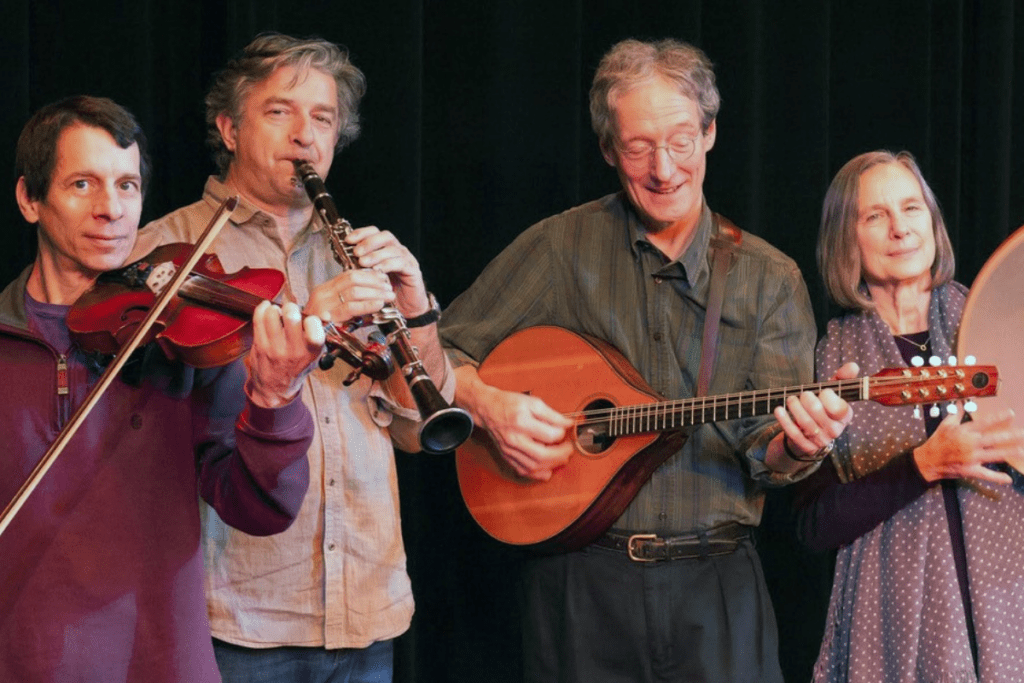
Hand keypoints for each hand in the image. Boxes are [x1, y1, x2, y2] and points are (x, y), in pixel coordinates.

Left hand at [247, 300, 324, 407]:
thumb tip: (326, 313)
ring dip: (275, 309)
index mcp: (311, 351)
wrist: (275, 388)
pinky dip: (263, 309)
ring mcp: (274, 347)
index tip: (308, 320)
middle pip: (291, 317)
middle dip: (291, 308)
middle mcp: (293, 350)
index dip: (311, 319)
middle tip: (290, 310)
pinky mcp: (259, 345)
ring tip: (277, 312)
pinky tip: (267, 309)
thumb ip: (319, 335)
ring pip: (272, 315)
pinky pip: (259, 319)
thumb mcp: (314, 356)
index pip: (314, 327)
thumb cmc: (296, 367)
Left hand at [306, 226, 430, 322]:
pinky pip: (401, 263)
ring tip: (363, 262)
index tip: (348, 240)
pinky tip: (378, 270)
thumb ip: (360, 267)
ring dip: (376, 254)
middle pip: (385, 236)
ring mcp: (407, 259)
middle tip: (357, 252)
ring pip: (393, 249)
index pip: (374, 233)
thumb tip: (342, 259)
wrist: (406, 309)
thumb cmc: (387, 292)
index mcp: (386, 249)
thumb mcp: (369, 278)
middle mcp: (397, 251)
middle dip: (369, 242)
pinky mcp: (413, 270)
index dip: (361, 233)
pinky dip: (388, 265)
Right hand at [455, 365, 574, 480]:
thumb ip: (552, 415)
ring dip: (552, 465)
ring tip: (561, 457)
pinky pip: (524, 471)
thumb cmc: (509, 404)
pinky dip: (538, 473)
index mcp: (521, 422)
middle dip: (561, 454)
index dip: (562, 433)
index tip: (566, 429)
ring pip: (534, 467)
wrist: (488, 409)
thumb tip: (568, 424)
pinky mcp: (507, 457)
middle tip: (569, 448)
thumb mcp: (533, 402)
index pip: (549, 435)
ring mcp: (510, 450)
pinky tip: (547, 468)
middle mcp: (514, 439)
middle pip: (543, 455)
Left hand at [774, 362, 857, 458]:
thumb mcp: (832, 391)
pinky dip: (784, 420)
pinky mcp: (807, 447)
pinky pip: (794, 434)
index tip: (822, 391)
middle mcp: (835, 430)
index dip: (829, 397)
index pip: (840, 408)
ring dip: (795, 407)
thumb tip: (853, 365)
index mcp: (845, 416)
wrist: (811, 432)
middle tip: (803, 394)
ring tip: (791, 399)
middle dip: (807, 399)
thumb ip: (842, 377)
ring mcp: (821, 440)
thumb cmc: (823, 406)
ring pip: (805, 423)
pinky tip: (779, 409)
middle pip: (819, 413)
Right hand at [914, 409, 1023, 483]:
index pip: (985, 422)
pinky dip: (997, 477)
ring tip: (1022, 450)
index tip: (1012, 413)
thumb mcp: (945, 425)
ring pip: (995, 455)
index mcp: (964, 431)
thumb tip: (963, 403)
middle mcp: (970, 444)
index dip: (999, 417)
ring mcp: (971, 458)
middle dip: (1011, 435)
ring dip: (1010, 453)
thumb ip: (957, 414)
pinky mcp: (970, 470)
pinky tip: (1008, 479)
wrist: (927, 461)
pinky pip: (986, 474)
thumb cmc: (937, 441)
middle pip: (994, 438)